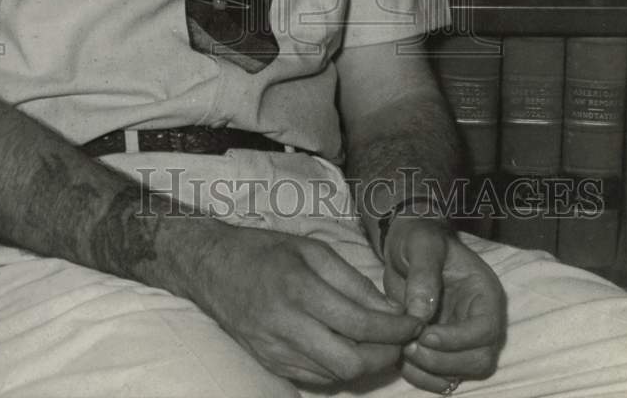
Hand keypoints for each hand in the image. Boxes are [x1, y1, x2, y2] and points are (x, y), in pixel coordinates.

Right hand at [192, 223, 422, 386]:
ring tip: (378, 342)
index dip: (395, 330)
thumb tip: (389, 310)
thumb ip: (352, 281)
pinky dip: (339, 366)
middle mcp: (286, 325)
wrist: (212, 266)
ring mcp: (275, 350)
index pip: (360, 324)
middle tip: (401, 338)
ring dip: (366, 363)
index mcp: (299, 288)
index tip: (414, 324)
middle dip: (386, 355)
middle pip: (352, 362)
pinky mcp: (270, 364)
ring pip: (336, 375)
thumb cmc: (266, 250)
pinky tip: (346, 346)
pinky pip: (317, 376)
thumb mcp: (312, 249)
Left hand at [382, 217, 505, 394]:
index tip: (425, 334)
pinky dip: (423, 377)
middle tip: (409, 346)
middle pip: (480, 360)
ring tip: (402, 350)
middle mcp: (479, 319)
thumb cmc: (418, 240)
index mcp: (484, 292)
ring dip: (431, 371)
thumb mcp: (420, 244)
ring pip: (462, 373)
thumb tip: (421, 314)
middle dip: (444, 360)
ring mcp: (464, 337)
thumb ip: (423, 274)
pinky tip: (401, 360)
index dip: (458, 339)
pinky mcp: (445, 349)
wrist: (405, 246)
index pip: (486, 329)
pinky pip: (442, 377)